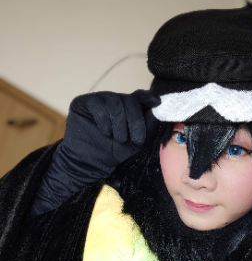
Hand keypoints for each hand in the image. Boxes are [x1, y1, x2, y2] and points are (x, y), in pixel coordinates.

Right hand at [28, 90, 159, 216]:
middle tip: (133, 139)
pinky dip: (103, 119)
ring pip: (114, 101)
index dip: (148, 97)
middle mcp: (115, 100)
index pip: (140, 96)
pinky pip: (97, 103)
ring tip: (117, 138)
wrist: (92, 163)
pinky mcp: (82, 102)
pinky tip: (105, 132)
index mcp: (128, 108)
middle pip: (129, 100)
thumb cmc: (115, 152)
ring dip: (119, 122)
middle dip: (134, 120)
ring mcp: (99, 100)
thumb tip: (159, 106)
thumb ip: (148, 124)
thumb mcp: (137, 140)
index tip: (157, 102)